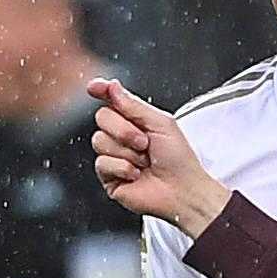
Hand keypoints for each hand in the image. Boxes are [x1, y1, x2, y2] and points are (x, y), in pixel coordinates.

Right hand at [88, 79, 233, 235]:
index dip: (101, 91)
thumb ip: (132, 104)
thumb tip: (112, 86)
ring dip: (127, 152)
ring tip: (144, 161)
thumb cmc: (178, 160)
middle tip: (144, 143)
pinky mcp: (109, 176)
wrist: (181, 190)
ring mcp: (114, 156)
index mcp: (135, 120)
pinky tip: (136, 175)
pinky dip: (122, 168)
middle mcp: (122, 137)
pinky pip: (102, 163)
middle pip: (102, 118)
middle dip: (125, 130)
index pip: (112, 100)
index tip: (95, 88)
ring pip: (99, 141)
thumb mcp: (160, 123)